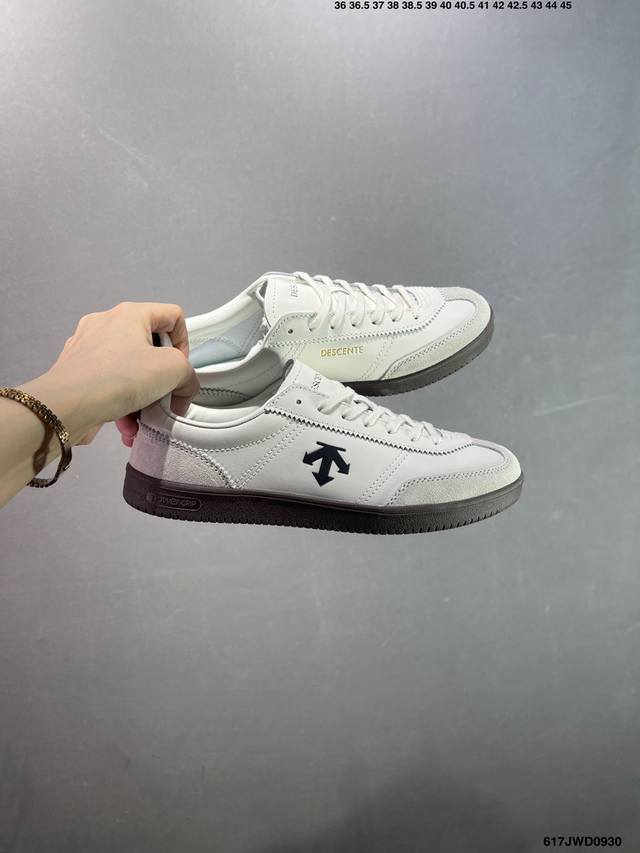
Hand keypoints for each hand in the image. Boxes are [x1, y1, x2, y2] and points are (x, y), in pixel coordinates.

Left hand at [25, 302, 198, 447]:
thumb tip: (181, 393)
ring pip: (129, 369)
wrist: (65, 406)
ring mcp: (86, 346)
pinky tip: (125, 428)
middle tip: (164, 399)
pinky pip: (108, 384)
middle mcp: (105, 323)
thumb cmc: (122, 378)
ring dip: (142, 398)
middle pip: (149, 347)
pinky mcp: (74, 371)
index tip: (179, 370)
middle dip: (161, 378)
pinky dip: (121, 404)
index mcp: (130, 313)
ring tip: (143, 421)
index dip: (184, 343)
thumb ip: (188, 376)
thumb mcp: (172, 370)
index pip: (173, 316)